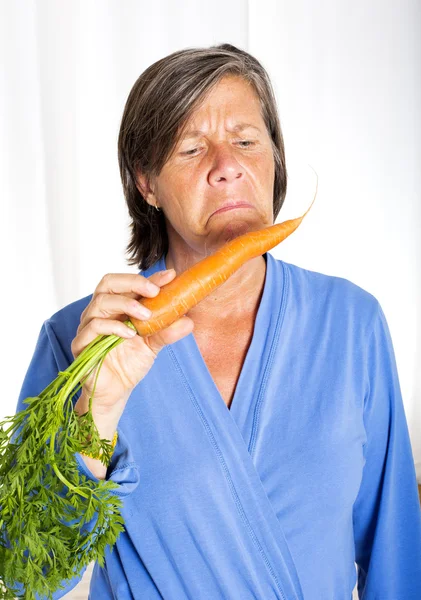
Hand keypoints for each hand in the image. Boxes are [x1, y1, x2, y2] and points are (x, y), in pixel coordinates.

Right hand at [71, 269, 193, 410]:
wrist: (116, 392)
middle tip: (155, 291)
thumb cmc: (130, 363)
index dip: (147, 278)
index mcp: (115, 306)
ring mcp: (87, 326)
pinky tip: (130, 334)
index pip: (127, 283)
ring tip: (146, 315)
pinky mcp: (80, 344)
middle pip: (108, 284)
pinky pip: (93, 328)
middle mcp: (99, 312)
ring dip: (126, 305)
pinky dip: (113, 327)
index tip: (169, 277)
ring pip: (100, 302)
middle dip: (133, 283)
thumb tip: (188, 321)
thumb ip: (167, 330)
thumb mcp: (153, 344)